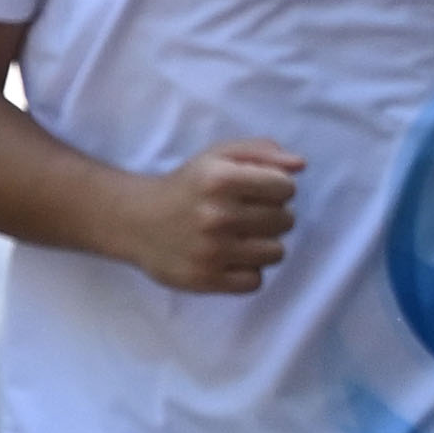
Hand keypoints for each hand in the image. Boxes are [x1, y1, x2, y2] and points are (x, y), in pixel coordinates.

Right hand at [113, 139, 301, 294]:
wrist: (134, 221)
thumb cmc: (186, 186)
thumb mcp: (217, 156)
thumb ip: (260, 152)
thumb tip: (300, 166)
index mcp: (220, 179)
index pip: (286, 188)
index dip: (276, 189)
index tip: (257, 192)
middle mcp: (216, 215)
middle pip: (285, 221)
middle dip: (271, 216)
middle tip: (245, 216)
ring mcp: (211, 251)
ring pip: (276, 253)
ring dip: (263, 245)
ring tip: (240, 238)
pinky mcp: (205, 279)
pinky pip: (255, 281)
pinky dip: (246, 271)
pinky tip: (230, 259)